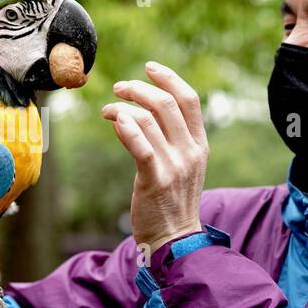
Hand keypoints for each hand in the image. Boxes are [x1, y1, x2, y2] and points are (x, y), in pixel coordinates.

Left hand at [102, 61, 207, 255]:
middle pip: (166, 103)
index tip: (149, 67)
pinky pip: (140, 145)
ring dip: (121, 108)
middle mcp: (190, 152)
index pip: (189, 99)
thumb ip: (167, 139)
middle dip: (138, 89)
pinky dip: (125, 126)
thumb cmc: (172, 202)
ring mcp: (174, 166)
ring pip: (147, 119)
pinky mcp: (154, 180)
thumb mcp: (181, 166)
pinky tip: (114, 121)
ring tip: (107, 111)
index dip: (168, 78)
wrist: (175, 240)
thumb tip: (137, 113)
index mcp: (200, 145)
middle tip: (118, 89)